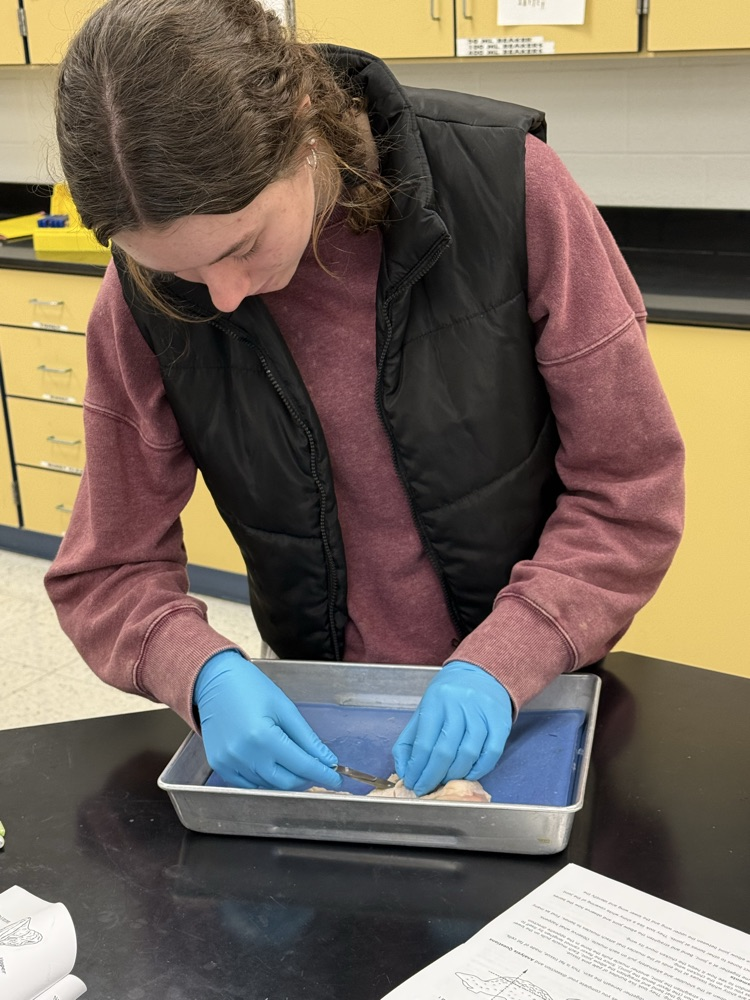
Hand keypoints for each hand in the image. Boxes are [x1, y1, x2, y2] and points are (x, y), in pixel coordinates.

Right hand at [193, 650, 342, 791]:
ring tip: (296, 764)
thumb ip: (307, 738)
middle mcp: (244, 754)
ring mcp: (229, 763)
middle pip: (286, 782)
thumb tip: (327, 760)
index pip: (302, 765)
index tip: (336, 780)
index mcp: (263, 736)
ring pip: (268, 786)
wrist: (214, 681)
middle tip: (319, 770)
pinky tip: (273, 765)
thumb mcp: (284, 708)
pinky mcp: (220, 765)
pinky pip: (249, 784)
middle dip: (307, 779)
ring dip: (287, 779)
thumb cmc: (250, 687)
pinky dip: (265, 780)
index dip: (323, 775)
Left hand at [392, 660, 511, 795]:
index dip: (417, 768)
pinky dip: (479, 769)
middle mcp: (459, 705)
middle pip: (445, 751)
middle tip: (425, 788)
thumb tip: (404, 770)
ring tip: (444, 781)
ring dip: (455, 775)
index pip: (424, 743)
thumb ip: (410, 740)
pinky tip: (468, 774)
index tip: (413, 782)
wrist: (482, 674)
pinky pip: (491, 753)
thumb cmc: (449, 696)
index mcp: (435, 701)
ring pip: (468, 753)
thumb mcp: (424, 709)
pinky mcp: (501, 721)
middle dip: (432, 776)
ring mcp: (482, 713)